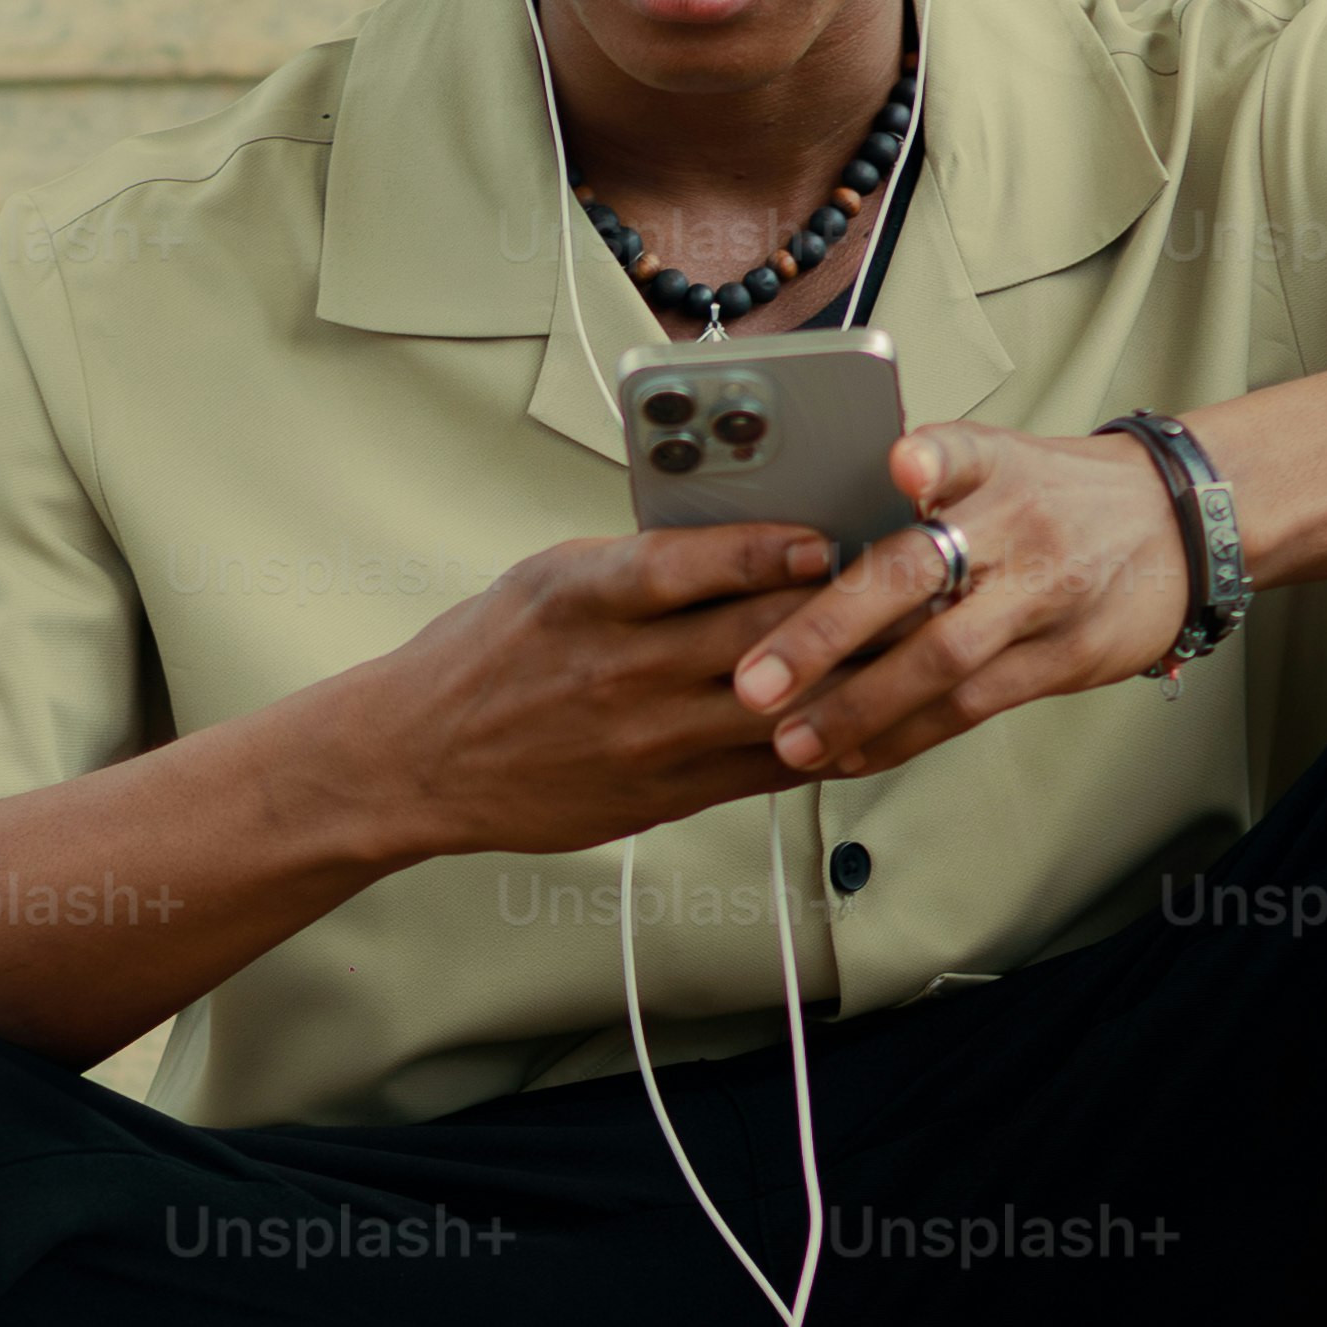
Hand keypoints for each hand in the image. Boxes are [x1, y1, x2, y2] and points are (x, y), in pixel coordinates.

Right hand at [328, 521, 853, 862]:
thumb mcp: (549, 579)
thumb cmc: (486, 657)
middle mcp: (618, 670)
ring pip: (776, 706)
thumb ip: (642, 563)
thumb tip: (746, 537)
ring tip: (907, 644)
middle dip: (837, 607)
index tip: (824, 532)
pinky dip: (825, 740)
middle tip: (900, 580)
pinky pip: (765, 768)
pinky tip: (867, 715)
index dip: (766, 549)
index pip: (688, 567)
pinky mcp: (663, 794)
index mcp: (584, 599)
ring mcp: (645, 740)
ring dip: (850, 677)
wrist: (420, 760)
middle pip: (753, 636)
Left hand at [729, 425, 1193, 776]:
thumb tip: (820, 513)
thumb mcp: (1004, 459)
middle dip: (827, 631)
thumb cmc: (1061, 496)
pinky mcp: (1066, 656)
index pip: (958, 454)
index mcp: (994, 469)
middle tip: (758, 678)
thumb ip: (924, 480)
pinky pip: (974, 704)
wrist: (1181, 523)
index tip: (902, 468)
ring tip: (791, 739)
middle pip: (917, 576)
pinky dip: (908, 733)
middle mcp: (1019, 528)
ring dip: (859, 706)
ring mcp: (1045, 596)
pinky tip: (854, 753)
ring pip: (942, 658)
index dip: (930, 461)